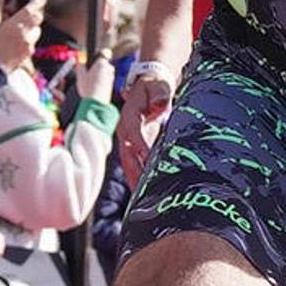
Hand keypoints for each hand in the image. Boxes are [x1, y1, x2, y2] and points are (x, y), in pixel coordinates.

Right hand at [0, 7, 40, 71]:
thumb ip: (6, 18)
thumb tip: (12, 8)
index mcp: (14, 25)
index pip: (30, 10)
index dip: (38, 3)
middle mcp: (24, 33)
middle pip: (38, 19)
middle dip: (36, 16)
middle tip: (30, 16)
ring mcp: (29, 42)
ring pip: (37, 31)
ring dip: (32, 30)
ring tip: (20, 34)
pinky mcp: (30, 51)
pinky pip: (33, 42)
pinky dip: (28, 41)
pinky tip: (18, 44)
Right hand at [76, 53, 115, 108]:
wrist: (96, 102)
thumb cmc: (88, 88)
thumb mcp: (80, 75)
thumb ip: (80, 66)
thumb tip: (80, 62)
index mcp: (101, 63)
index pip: (105, 52)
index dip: (100, 54)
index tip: (95, 59)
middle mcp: (109, 68)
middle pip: (104, 64)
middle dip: (98, 67)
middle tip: (89, 73)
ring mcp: (111, 77)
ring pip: (105, 72)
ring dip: (100, 75)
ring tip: (91, 82)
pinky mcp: (112, 85)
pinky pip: (106, 80)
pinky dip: (101, 82)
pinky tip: (95, 87)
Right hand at [117, 62, 174, 184]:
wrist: (148, 86)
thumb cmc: (154, 86)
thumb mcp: (158, 86)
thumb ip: (159, 94)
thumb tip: (160, 103)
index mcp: (129, 117)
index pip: (134, 134)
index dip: (141, 147)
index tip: (150, 159)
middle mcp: (125, 131)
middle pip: (128, 155)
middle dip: (135, 173)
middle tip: (142, 191)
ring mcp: (128, 140)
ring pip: (130, 163)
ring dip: (135, 180)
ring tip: (142, 199)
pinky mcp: (134, 146)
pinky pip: (135, 163)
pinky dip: (139, 176)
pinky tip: (145, 191)